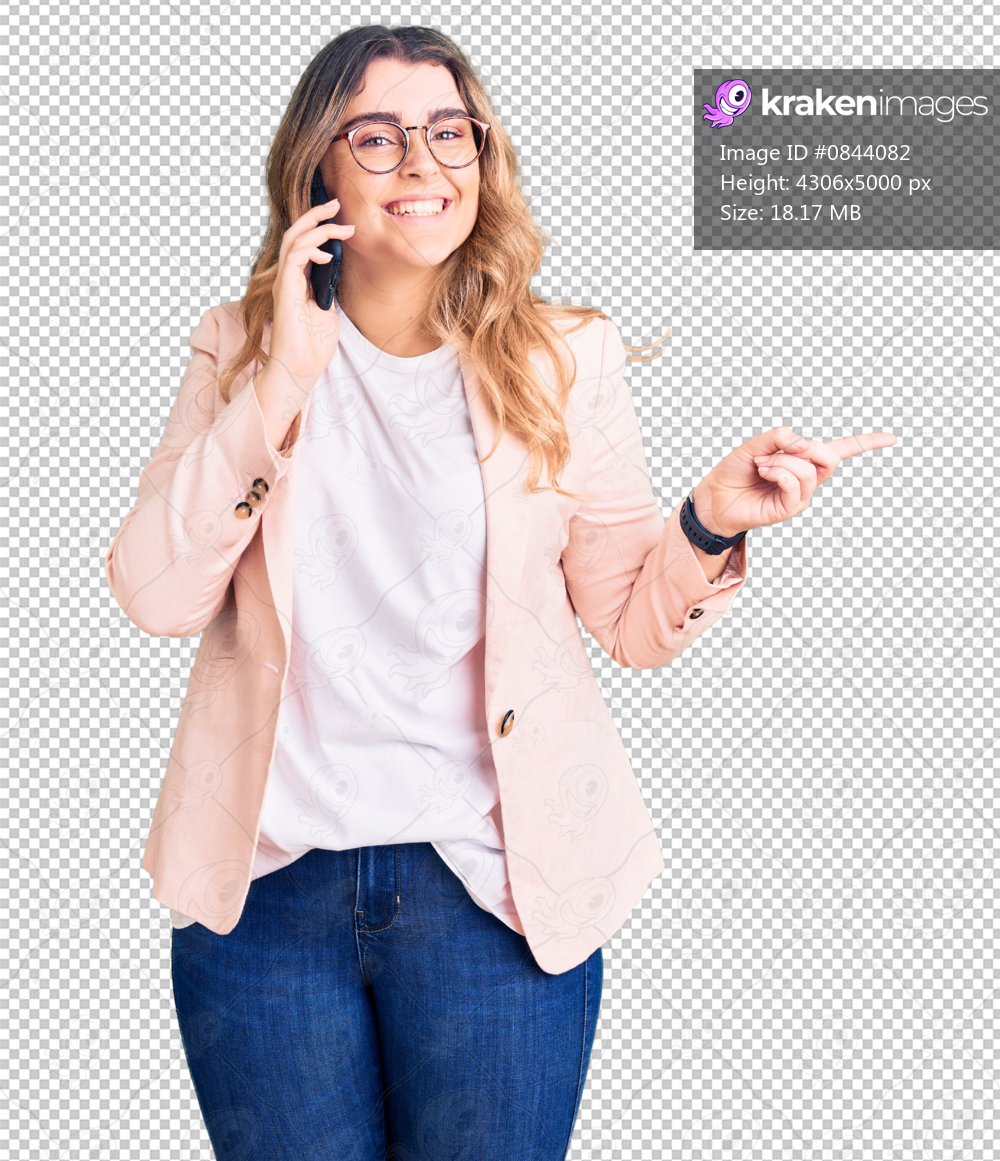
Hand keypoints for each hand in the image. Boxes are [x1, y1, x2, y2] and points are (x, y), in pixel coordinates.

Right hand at [262, 196, 356, 395]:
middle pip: (296, 234)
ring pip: (294, 240)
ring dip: (319, 228)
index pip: (304, 243)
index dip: (320, 226)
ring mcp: (284, 283)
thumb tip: (336, 269)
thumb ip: (328, 289)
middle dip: (316, 214)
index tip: (341, 218)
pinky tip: (328, 255)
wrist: (301, 369)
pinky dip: (311, 250)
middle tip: (336, 202)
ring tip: (342, 226)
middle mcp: (288, 278)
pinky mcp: (285, 291)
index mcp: (298, 281)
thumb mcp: (328, 311)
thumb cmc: (312, 346)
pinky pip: (294, 259)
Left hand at [690, 426, 898, 537]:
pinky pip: (795, 483)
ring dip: (781, 461)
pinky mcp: (789, 509)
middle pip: (831, 457)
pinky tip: (763, 473)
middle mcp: (808, 479)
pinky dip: (779, 472)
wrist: (713, 496)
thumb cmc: (735, 471)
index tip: (893, 438)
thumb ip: (781, 438)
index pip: (842, 450)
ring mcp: (800, 496)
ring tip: (761, 466)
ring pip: (809, 470)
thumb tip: (804, 443)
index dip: (867, 443)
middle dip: (807, 448)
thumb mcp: (756, 445)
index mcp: (804, 460)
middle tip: (777, 452)